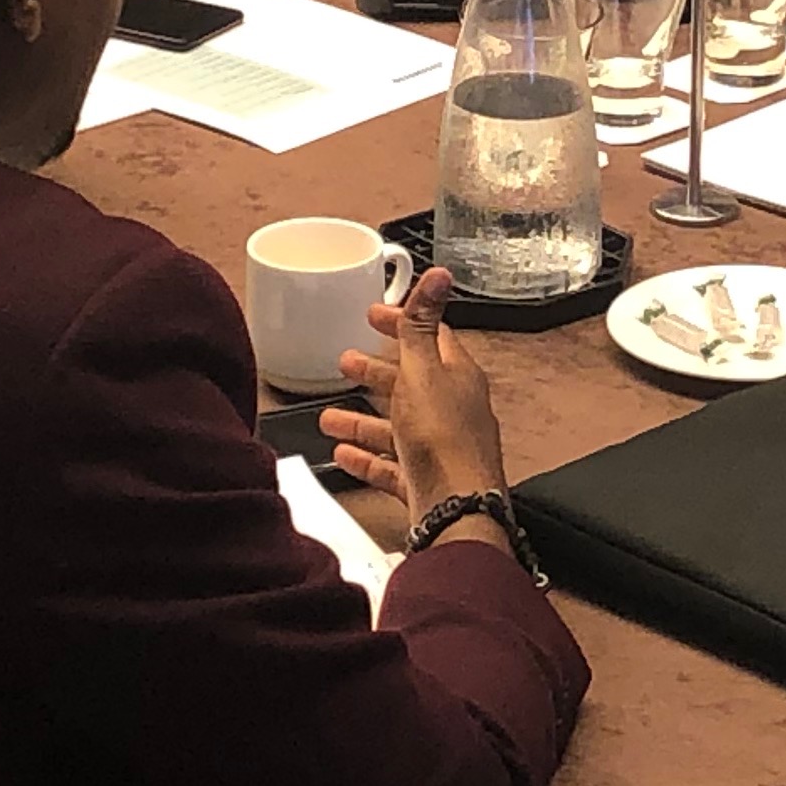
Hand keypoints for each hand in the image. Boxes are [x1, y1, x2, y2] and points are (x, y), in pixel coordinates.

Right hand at [318, 268, 507, 517]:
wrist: (455, 511)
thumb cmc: (444, 440)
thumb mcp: (424, 371)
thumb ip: (422, 325)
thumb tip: (439, 275)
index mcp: (457, 377)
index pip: (430, 338)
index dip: (402, 322)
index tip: (374, 314)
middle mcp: (453, 411)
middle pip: (410, 384)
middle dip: (376, 371)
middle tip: (346, 361)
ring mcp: (439, 449)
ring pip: (395, 428)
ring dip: (361, 419)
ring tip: (328, 417)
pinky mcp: (425, 482)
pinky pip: (390, 466)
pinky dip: (366, 458)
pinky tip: (342, 454)